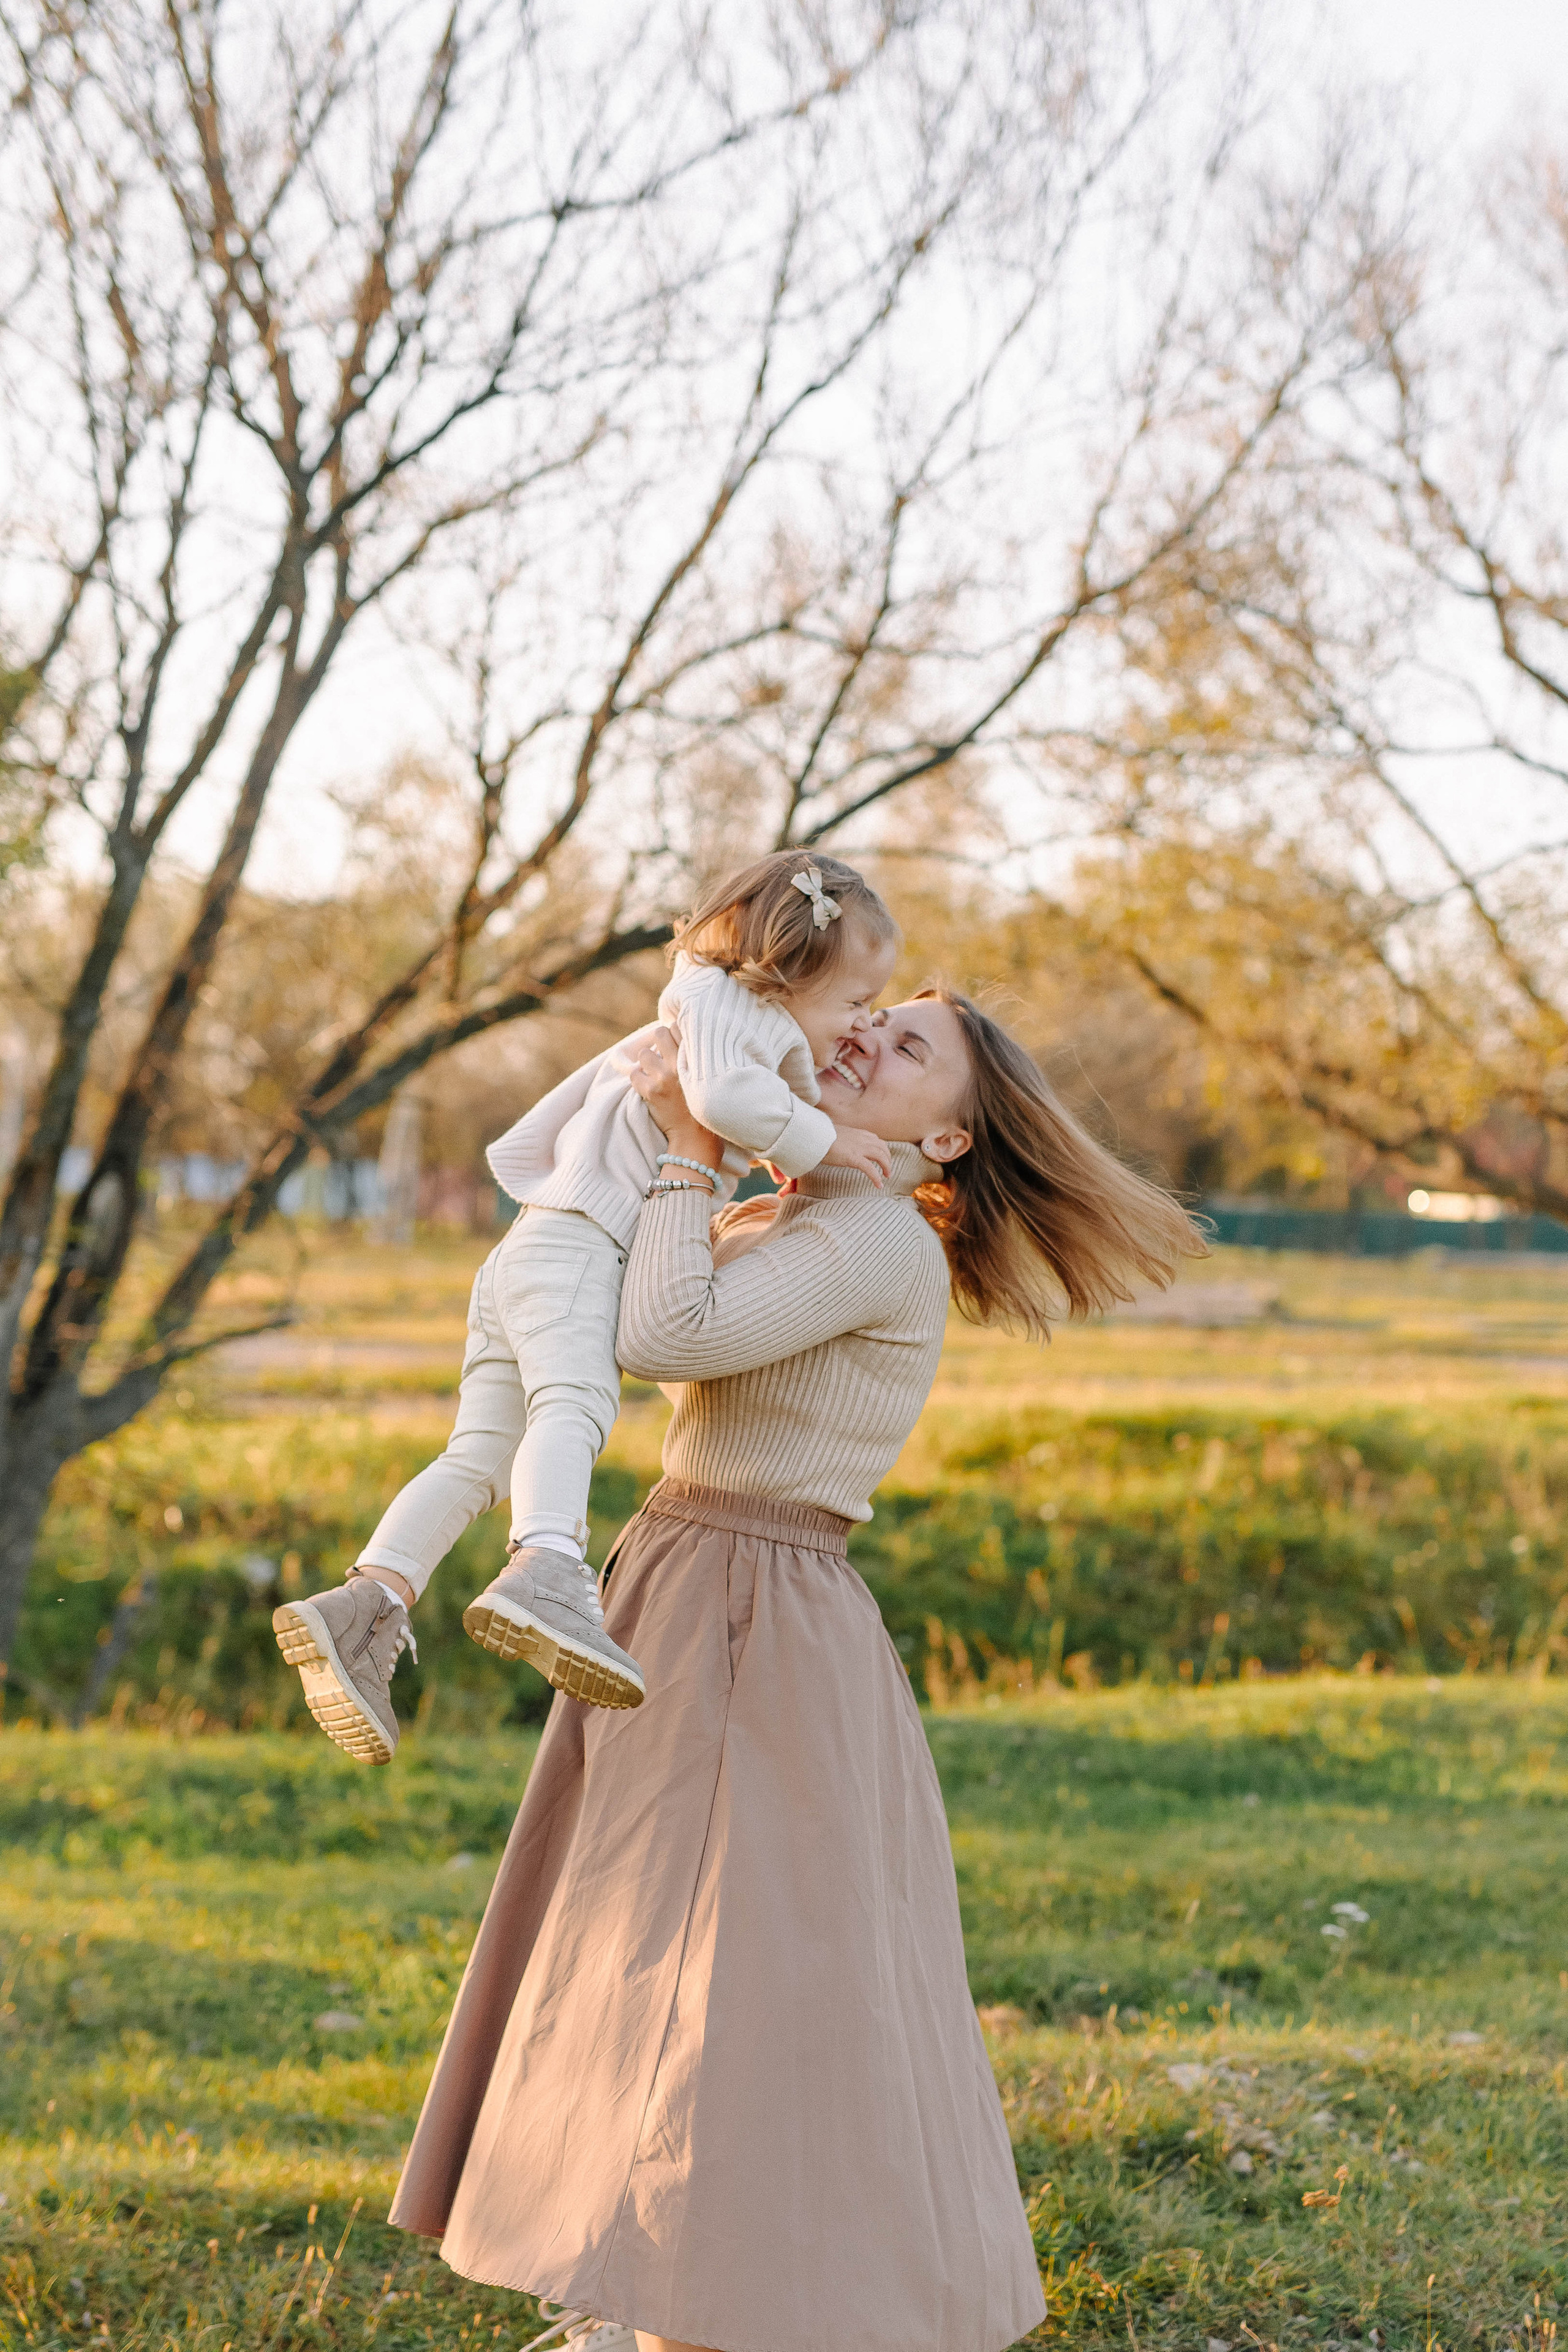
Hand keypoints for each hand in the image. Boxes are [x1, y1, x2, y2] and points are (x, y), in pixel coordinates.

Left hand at [627, 1024, 721, 1170]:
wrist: (697, 1138)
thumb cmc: (704, 1107)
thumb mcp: (707, 1077)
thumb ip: (697, 1058)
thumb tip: (681, 1039)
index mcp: (698, 1058)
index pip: (679, 1027)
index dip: (675, 1034)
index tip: (675, 1044)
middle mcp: (681, 1064)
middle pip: (660, 1033)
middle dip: (659, 1042)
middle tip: (662, 1056)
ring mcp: (665, 1077)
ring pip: (644, 1054)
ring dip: (647, 1062)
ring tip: (654, 1073)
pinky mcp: (651, 1091)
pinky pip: (634, 1074)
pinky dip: (638, 1079)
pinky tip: (647, 1086)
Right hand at [821, 1122, 891, 1187]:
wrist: (814, 1136)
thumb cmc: (820, 1136)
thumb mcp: (834, 1134)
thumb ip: (842, 1139)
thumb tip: (839, 1145)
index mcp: (857, 1133)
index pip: (875, 1139)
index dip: (881, 1149)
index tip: (882, 1156)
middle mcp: (861, 1138)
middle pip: (882, 1147)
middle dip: (887, 1158)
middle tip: (887, 1168)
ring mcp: (859, 1148)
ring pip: (881, 1156)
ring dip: (886, 1167)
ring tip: (887, 1176)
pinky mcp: (854, 1158)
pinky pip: (870, 1169)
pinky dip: (876, 1177)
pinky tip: (879, 1185)